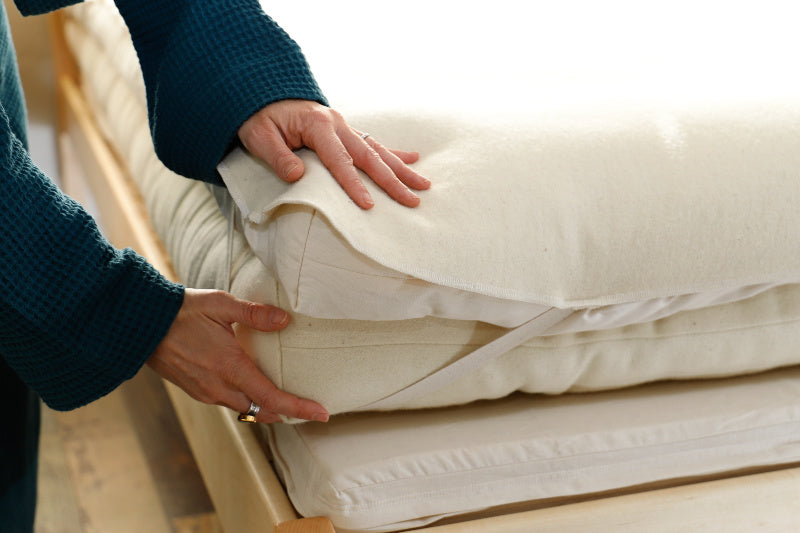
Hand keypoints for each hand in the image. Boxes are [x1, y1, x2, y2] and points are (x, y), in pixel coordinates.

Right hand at [147, 288, 327, 422]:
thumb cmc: (183, 311)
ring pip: (245, 408)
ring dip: (266, 407)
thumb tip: (286, 320)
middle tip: (310, 407)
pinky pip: (229, 402)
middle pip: (262, 410)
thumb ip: (255, 313)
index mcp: (230, 368)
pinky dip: (248, 400)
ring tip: (288, 397)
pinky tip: (255, 386)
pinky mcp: (197, 391)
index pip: (272, 398)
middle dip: (287, 412)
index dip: (300, 408)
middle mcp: (219, 388)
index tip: (322, 414)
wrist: (141, 325)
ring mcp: (206, 392)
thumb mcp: (221, 304)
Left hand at [238, 99, 430, 208]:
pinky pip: (372, 143)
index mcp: (318, 125)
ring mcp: (344, 126)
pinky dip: (393, 153)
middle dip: (392, 181)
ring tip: (423, 184)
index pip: (340, 160)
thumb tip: (296, 176)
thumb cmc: (258, 117)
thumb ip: (277, 156)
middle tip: (412, 200)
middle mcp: (337, 124)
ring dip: (401, 169)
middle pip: (369, 157)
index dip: (354, 184)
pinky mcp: (345, 130)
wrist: (260, 94)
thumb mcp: (259, 136)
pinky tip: (413, 159)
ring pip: (377, 150)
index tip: (369, 205)